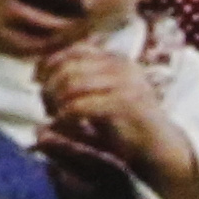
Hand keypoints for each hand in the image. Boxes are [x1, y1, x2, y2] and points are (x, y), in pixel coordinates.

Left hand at [38, 43, 198, 198]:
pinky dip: (66, 115)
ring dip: (56, 101)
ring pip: (72, 82)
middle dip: (50, 86)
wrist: (161, 148)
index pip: (73, 49)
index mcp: (114, 59)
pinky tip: (64, 124)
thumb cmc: (126, 125)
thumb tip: (38, 74)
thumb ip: (78, 81)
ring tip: (55, 116)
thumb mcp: (100, 96)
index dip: (49, 63)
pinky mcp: (126, 105)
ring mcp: (126, 83)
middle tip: (46, 106)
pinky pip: (81, 105)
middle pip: (68, 65)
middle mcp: (121, 65)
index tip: (37, 83)